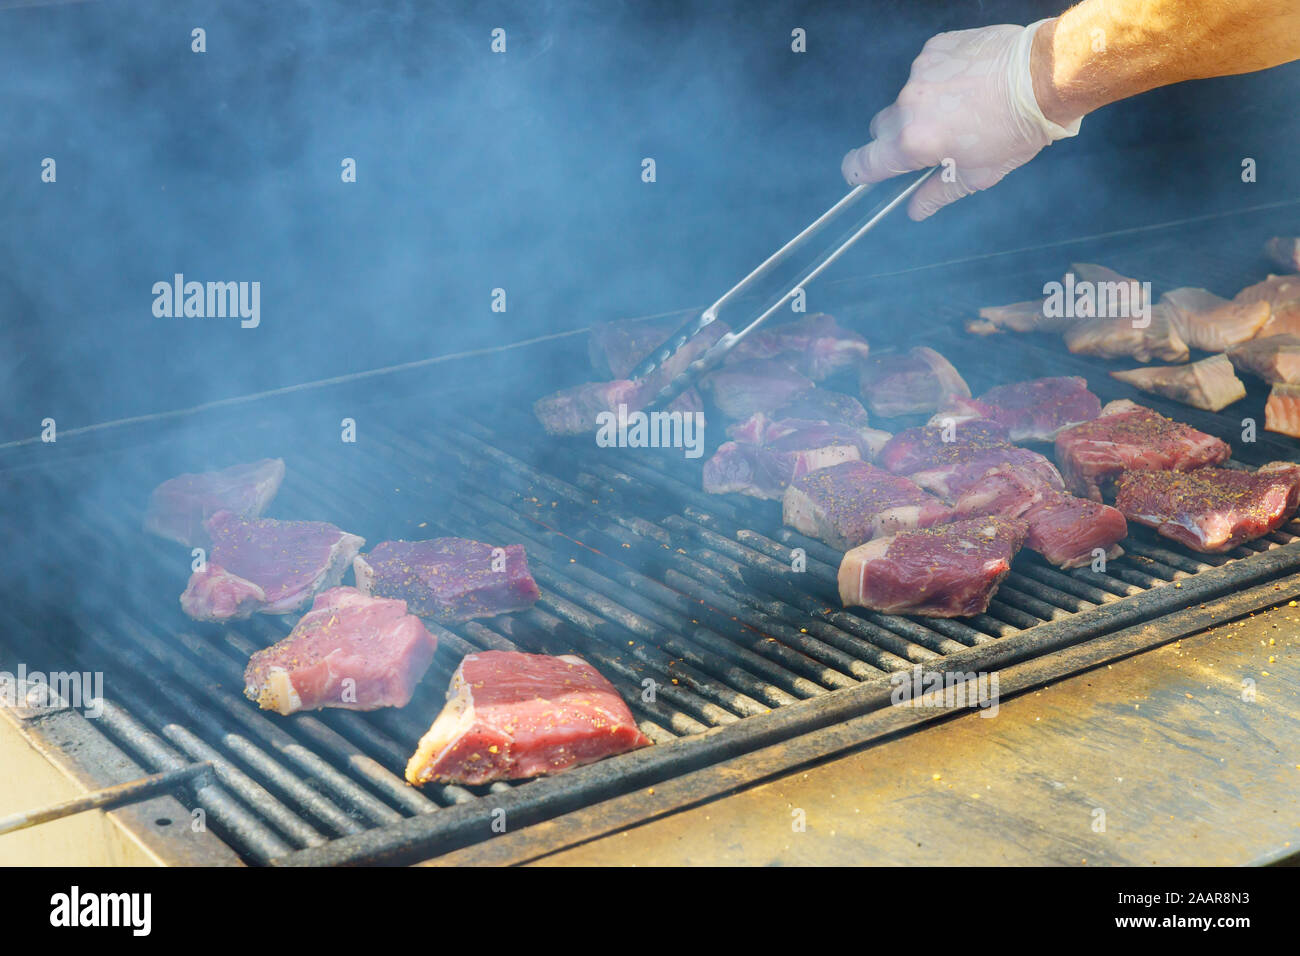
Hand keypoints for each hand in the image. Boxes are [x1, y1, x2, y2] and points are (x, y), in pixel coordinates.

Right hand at [841, 20, 1081, 220]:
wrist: (1043, 75)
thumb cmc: (1015, 129)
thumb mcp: (978, 174)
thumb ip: (938, 194)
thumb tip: (915, 210)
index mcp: (913, 142)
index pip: (864, 162)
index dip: (859, 172)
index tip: (861, 174)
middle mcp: (909, 105)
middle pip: (882, 127)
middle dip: (899, 137)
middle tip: (934, 140)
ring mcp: (919, 72)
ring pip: (907, 98)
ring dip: (924, 106)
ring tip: (963, 106)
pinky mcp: (934, 48)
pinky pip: (925, 69)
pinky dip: (940, 79)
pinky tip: (968, 83)